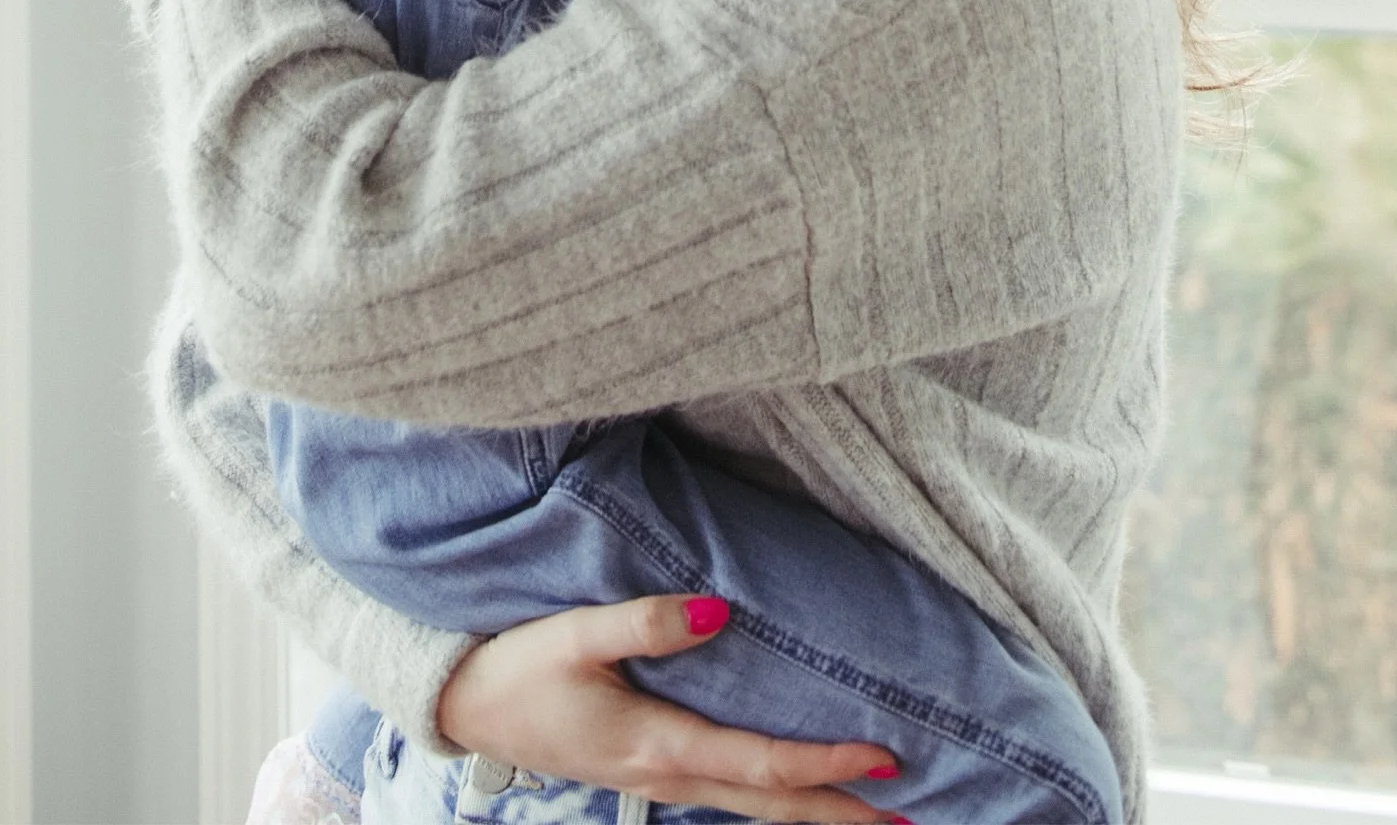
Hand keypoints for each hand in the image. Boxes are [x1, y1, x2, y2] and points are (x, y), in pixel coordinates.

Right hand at [436, 597, 896, 822]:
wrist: (464, 708)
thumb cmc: (518, 668)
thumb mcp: (576, 634)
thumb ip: (648, 621)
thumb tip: (721, 613)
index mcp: (656, 746)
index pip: (761, 765)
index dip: (825, 765)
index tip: (884, 759)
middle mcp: (665, 777)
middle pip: (769, 807)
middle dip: (840, 815)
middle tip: (910, 820)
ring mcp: (655, 783)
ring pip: (749, 809)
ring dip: (811, 814)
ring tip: (868, 815)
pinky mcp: (647, 772)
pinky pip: (725, 795)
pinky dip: (771, 801)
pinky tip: (789, 793)